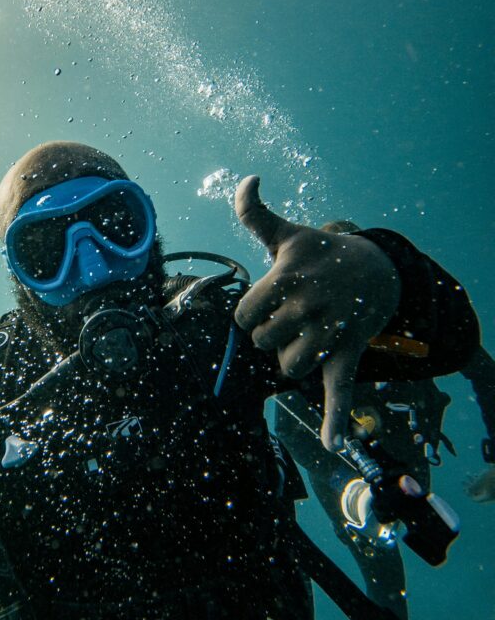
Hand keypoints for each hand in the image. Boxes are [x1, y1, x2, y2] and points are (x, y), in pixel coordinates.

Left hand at [233, 176, 399, 451]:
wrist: (376, 270)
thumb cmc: (319, 255)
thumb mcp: (287, 234)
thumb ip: (255, 212)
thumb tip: (247, 178)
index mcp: (288, 278)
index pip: (244, 317)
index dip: (251, 314)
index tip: (268, 302)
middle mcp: (309, 306)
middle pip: (263, 342)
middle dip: (272, 332)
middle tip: (292, 314)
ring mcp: (330, 332)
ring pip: (288, 366)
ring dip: (292, 355)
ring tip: (307, 334)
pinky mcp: (347, 354)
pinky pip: (339, 391)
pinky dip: (335, 419)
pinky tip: (331, 442)